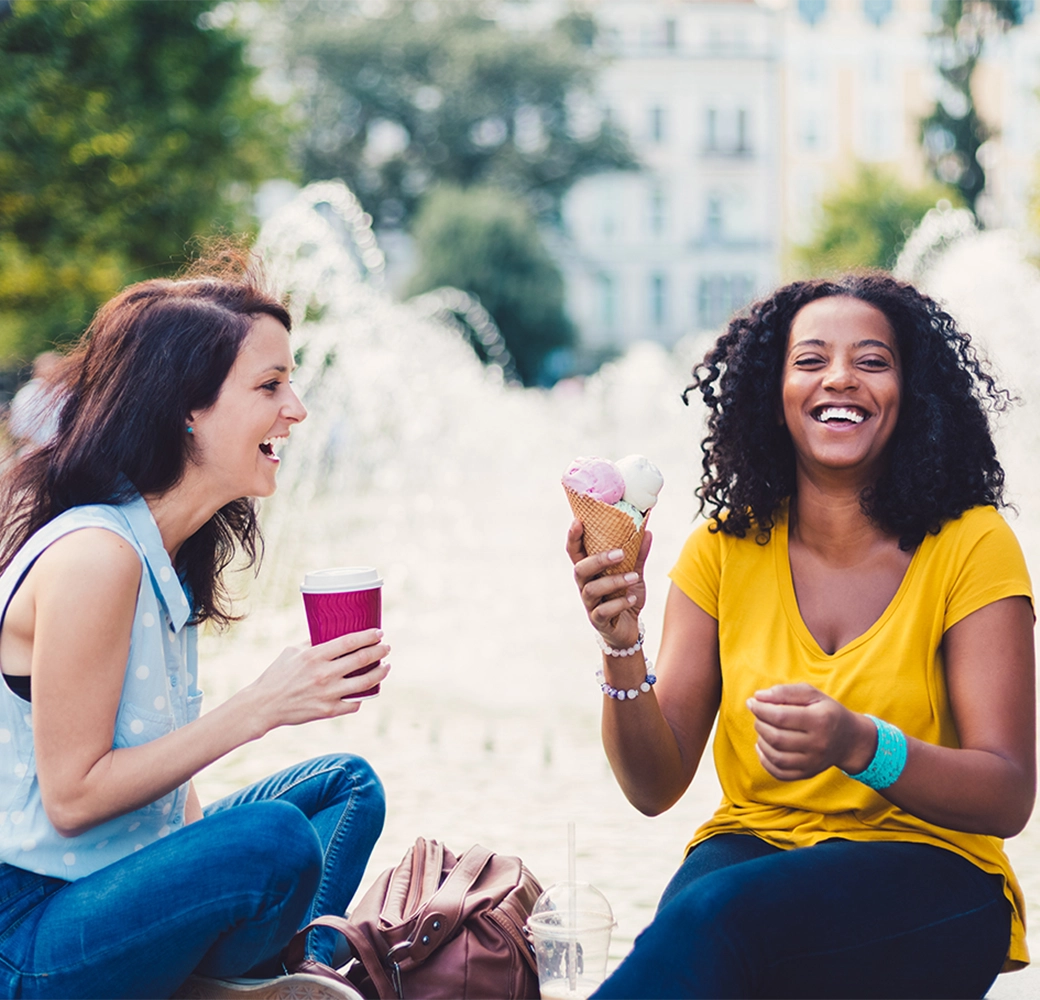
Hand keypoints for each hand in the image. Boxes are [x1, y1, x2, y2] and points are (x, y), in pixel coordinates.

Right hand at [245, 628, 390, 733]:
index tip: (379, 633)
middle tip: (386, 648)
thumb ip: (313, 642)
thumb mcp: (292, 651)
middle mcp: (324, 674)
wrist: (264, 705)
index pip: (349, 642)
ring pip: (365, 683)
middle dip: (379, 652)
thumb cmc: (277, 674)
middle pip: (361, 660)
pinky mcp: (328, 711)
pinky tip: (366, 691)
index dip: (368, 636)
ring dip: (380, 673)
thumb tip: (330, 631)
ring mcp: (328, 694)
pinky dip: (362, 697)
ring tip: (385, 667)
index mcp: (315, 656)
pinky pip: (354, 704)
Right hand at [566, 519, 651, 649]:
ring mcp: (590, 604)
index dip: (573, 538)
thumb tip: (647, 532)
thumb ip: (638, 555)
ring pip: (592, 590)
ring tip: (634, 577)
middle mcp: (585, 586)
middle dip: (598, 560)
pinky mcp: (598, 620)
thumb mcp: (634, 574)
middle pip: (580, 569)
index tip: (578, 522)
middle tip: (620, 553)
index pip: (575, 552)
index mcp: (590, 571)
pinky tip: (632, 599)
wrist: (630, 629)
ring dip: (613, 582)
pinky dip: (618, 603)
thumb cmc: (626, 596)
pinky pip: (603, 611)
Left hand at [747, 684, 876, 780]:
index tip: (752, 702)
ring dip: (761, 741)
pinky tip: (763, 747)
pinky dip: (765, 761)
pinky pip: (780, 773)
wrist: (850, 739)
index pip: (781, 717)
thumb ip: (785, 692)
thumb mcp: (812, 694)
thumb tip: (758, 697)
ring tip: (763, 729)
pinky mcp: (807, 774)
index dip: (760, 709)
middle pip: (776, 738)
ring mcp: (813, 762)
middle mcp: (818, 744)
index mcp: (820, 720)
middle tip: (759, 715)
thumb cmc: (826, 711)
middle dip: (760, 723)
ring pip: (776, 757)